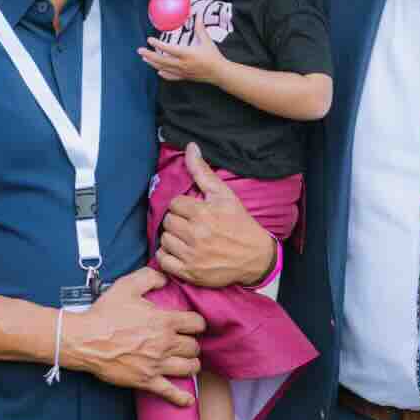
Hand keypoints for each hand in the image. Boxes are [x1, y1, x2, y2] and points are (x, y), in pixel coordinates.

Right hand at [59, 267, 203, 405]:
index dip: (197, 324)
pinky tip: (188, 401)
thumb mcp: (127, 286)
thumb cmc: (105, 313)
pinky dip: (181, 398)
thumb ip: (150, 277)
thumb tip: (165, 277)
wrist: (85, 339)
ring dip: (191, 364)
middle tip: (187, 343)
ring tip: (188, 362)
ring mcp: (157, 364)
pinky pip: (170, 392)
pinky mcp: (146, 380)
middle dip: (193, 344)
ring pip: (189, 368)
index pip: (197, 324)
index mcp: (165, 321)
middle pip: (194, 347)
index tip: (193, 325)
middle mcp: (166, 344)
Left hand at [139, 23, 225, 86]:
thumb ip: (200, 27)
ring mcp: (182, 72)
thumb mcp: (206, 40)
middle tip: (139, 50)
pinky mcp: (184, 77)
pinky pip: (171, 76)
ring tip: (144, 58)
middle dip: (149, 55)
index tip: (149, 39)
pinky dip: (163, 74)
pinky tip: (158, 71)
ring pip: (163, 68)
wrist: (219, 73)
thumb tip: (197, 14)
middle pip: (161, 60)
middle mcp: (182, 64)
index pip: (168, 49)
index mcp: (187, 53)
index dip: (157, 44)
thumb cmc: (213, 56)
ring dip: (152, 63)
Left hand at [156, 143, 276, 288]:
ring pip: (164, 240)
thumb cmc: (239, 223)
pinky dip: (168, 256)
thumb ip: (203, 171)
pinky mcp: (190, 272)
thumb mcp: (224, 195)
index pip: (174, 204)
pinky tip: (180, 252)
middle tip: (190, 225)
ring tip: (186, 238)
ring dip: (172, 238)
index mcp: (203, 213)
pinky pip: (163, 261)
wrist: (255, 256)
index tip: (193, 211)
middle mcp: (196, 234)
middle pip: (168, 222)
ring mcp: (192, 255)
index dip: (183, 206)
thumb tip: (190, 147)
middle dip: (177, 221)